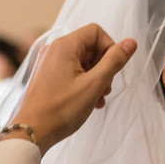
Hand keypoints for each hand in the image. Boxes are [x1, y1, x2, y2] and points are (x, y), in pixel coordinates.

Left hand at [11, 24, 137, 153]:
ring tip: (98, 98)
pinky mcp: (48, 75)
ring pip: (83, 61)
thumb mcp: (95, 84)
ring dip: (96, 77)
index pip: (96, 32)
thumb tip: (131, 43)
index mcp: (64, 46)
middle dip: (103, 66)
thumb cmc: (62, 109)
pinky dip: (84, 82)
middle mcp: (54, 49)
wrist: (33, 131)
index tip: (112, 70)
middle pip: (90, 46)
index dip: (110, 48)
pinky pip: (72, 71)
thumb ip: (114, 61)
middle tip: (105, 89)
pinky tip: (89, 101)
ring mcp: (49, 62)